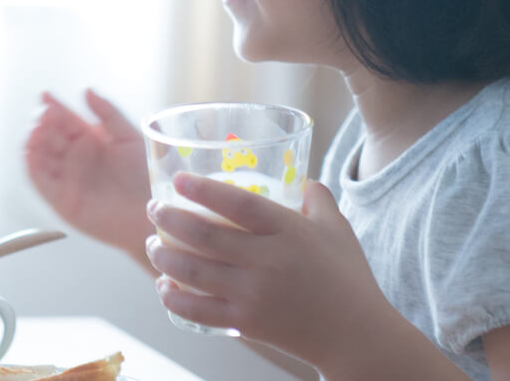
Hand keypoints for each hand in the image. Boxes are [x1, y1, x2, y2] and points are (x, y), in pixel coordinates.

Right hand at [24, 89, 152, 262]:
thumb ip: (108, 113)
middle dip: (43, 122)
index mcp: (89, 139)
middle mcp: (74, 157)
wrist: (152, 210)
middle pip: (49, 135)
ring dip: (34, 140)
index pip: (65, 119)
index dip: (53, 107)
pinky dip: (31, 165)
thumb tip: (87, 91)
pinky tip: (31, 151)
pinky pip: (40, 180)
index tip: (46, 95)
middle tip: (46, 114)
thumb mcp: (130, 136)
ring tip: (38, 129)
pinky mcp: (61, 199)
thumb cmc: (146, 176)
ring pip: (40, 156)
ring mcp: (66, 178)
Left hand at [145, 172, 392, 369]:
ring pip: (194, 272)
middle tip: (153, 208)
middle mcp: (268, 261)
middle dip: (170, 219)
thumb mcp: (337, 229)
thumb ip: (317, 198)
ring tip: (152, 242)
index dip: (205, 190)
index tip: (179, 181)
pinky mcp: (247, 324)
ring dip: (164, 255)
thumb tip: (299, 176)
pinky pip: (199, 310)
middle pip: (206, 236)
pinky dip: (175, 297)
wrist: (356, 334)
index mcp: (289, 232)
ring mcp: (255, 295)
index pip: (239, 204)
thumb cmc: (347, 276)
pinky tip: (163, 285)